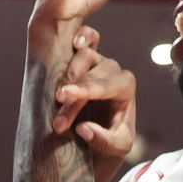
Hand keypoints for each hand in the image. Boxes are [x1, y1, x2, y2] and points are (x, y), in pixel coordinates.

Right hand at [52, 26, 135, 159]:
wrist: (103, 131)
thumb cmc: (113, 137)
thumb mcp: (118, 147)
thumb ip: (105, 141)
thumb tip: (83, 128)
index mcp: (125, 86)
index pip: (104, 86)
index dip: (82, 92)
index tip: (64, 96)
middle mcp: (113, 70)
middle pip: (89, 76)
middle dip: (72, 100)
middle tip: (58, 124)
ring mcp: (99, 59)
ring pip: (83, 56)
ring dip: (67, 78)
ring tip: (57, 100)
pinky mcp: (86, 54)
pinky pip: (89, 36)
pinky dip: (84, 35)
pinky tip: (75, 41)